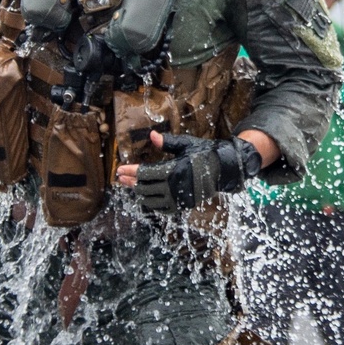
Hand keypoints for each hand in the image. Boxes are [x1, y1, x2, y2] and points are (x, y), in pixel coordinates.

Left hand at [118, 131, 262, 212]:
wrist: (224, 169)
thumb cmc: (204, 153)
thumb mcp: (186, 145)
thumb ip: (167, 143)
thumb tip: (152, 136)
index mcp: (174, 170)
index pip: (145, 173)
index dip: (131, 172)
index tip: (119, 170)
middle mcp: (175, 186)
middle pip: (145, 187)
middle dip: (131, 182)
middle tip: (122, 178)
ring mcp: (180, 198)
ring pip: (151, 200)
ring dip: (140, 193)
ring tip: (133, 186)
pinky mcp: (184, 205)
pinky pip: (163, 208)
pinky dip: (152, 203)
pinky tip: (147, 197)